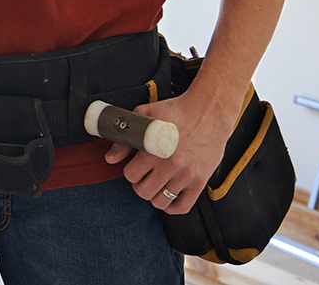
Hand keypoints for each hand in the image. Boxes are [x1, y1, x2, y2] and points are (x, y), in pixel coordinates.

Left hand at [104, 90, 233, 214]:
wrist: (208, 111)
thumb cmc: (176, 111)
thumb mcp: (144, 116)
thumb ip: (125, 139)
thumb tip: (110, 158)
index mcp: (154, 149)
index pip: (130, 175)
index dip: (130, 170)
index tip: (135, 165)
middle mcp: (170, 165)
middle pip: (143, 191)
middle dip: (140, 184)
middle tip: (144, 175)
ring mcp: (186, 175)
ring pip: (161, 201)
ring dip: (155, 195)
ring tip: (156, 184)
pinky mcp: (201, 181)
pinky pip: (183, 206)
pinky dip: (172, 208)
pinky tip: (169, 198)